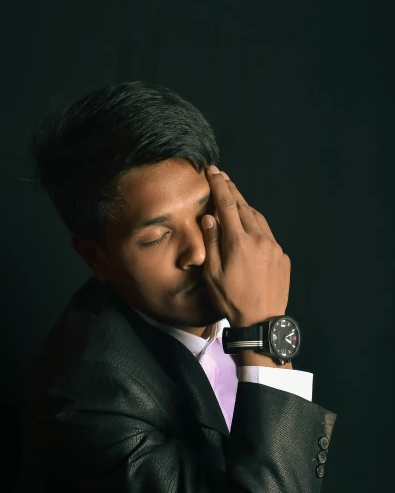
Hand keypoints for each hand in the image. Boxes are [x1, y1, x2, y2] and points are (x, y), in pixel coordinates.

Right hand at [202, 166, 290, 327]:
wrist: (262, 322)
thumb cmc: (232, 301)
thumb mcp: (213, 275)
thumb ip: (212, 243)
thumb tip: (210, 218)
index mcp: (239, 242)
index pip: (226, 205)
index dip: (219, 185)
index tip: (213, 171)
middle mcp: (259, 239)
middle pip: (244, 206)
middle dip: (232, 191)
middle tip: (222, 177)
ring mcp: (274, 247)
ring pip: (258, 219)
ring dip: (245, 208)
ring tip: (234, 202)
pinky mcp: (283, 257)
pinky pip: (268, 235)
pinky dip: (257, 228)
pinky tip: (250, 232)